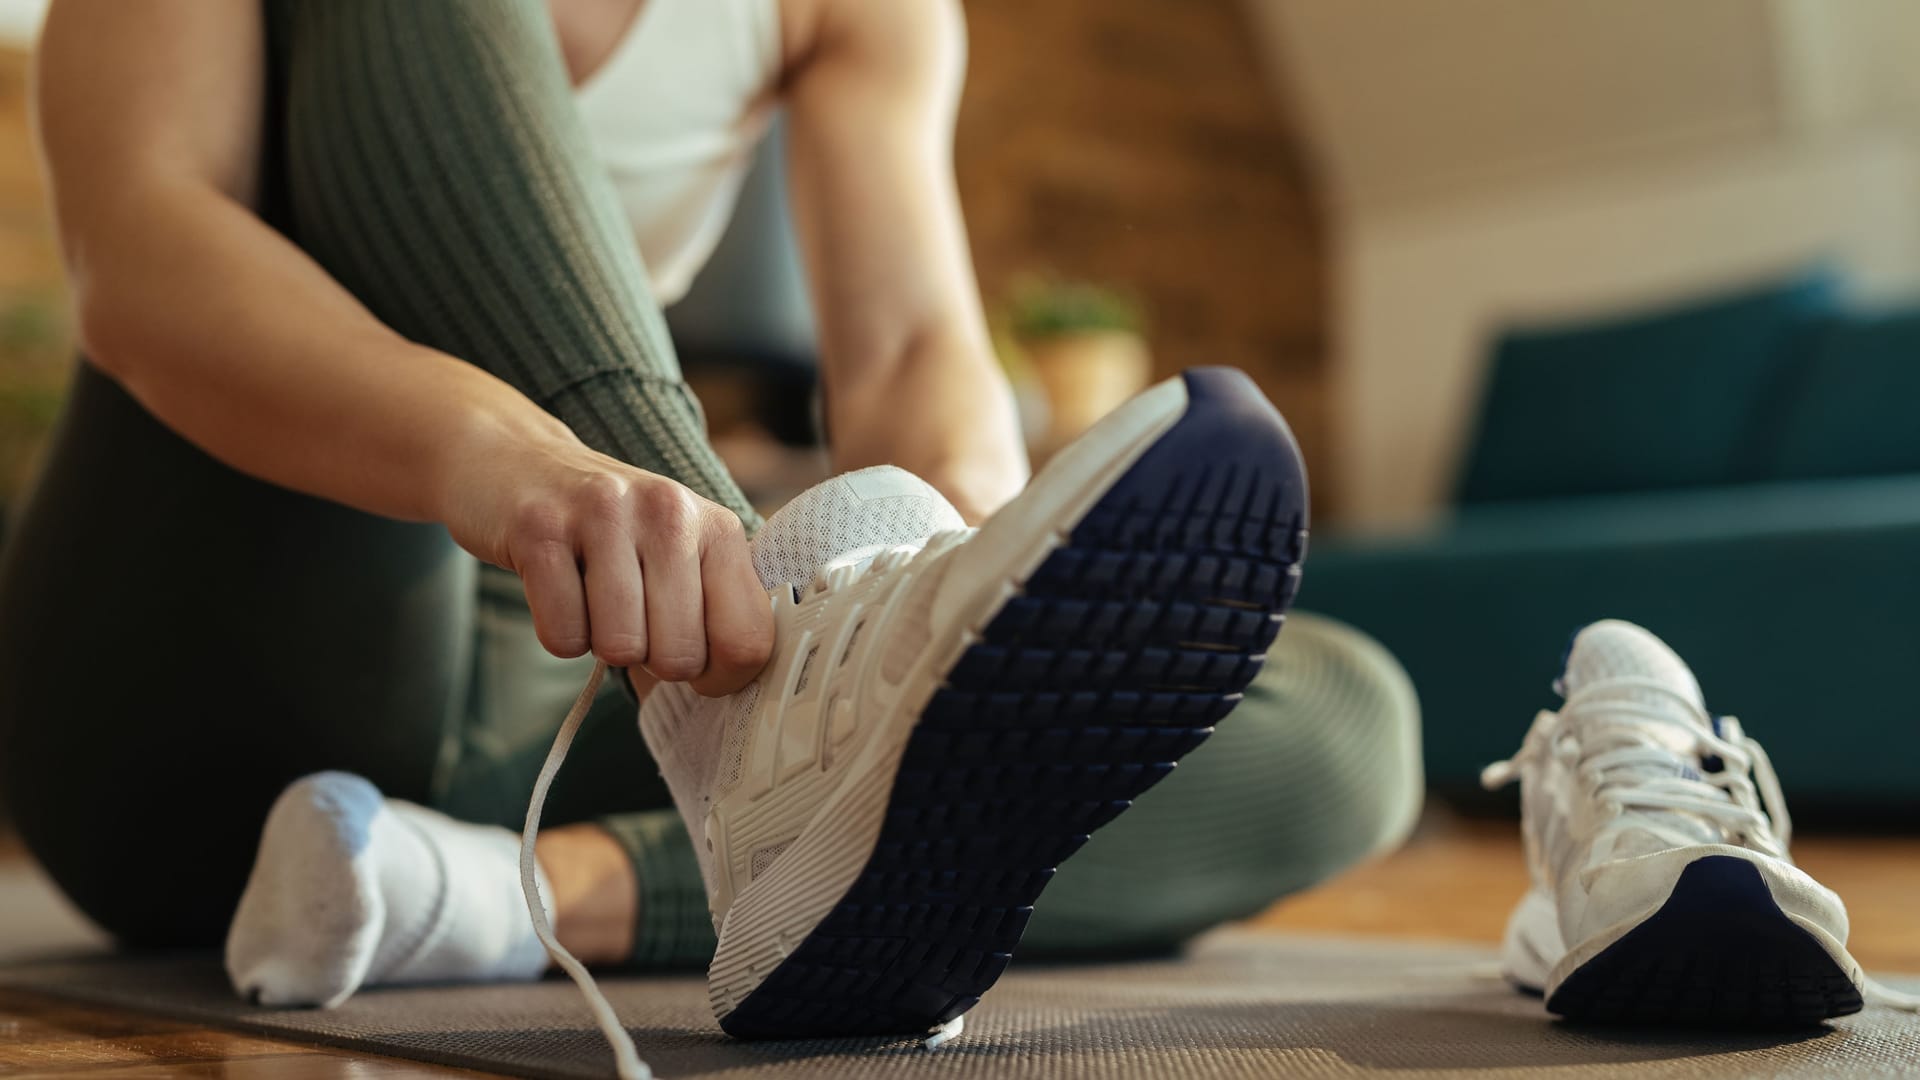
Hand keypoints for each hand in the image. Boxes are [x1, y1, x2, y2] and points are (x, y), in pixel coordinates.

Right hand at [437, 424, 772, 696]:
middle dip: (651, 661)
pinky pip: (563, 636)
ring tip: (595, 598)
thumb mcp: (681, 551)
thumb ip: (717, 610)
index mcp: (717, 527)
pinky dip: (559, 633)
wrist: (516, 461)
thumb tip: (735, 690)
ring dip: (602, 643)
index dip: (720, 679)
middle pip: (680, 656)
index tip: (695, 667)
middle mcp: (669, 512)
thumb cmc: (612, 529)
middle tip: (633, 618)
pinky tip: (560, 589)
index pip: (747, 640)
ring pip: (620, 648)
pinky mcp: (540, 529)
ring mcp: (604, 515)